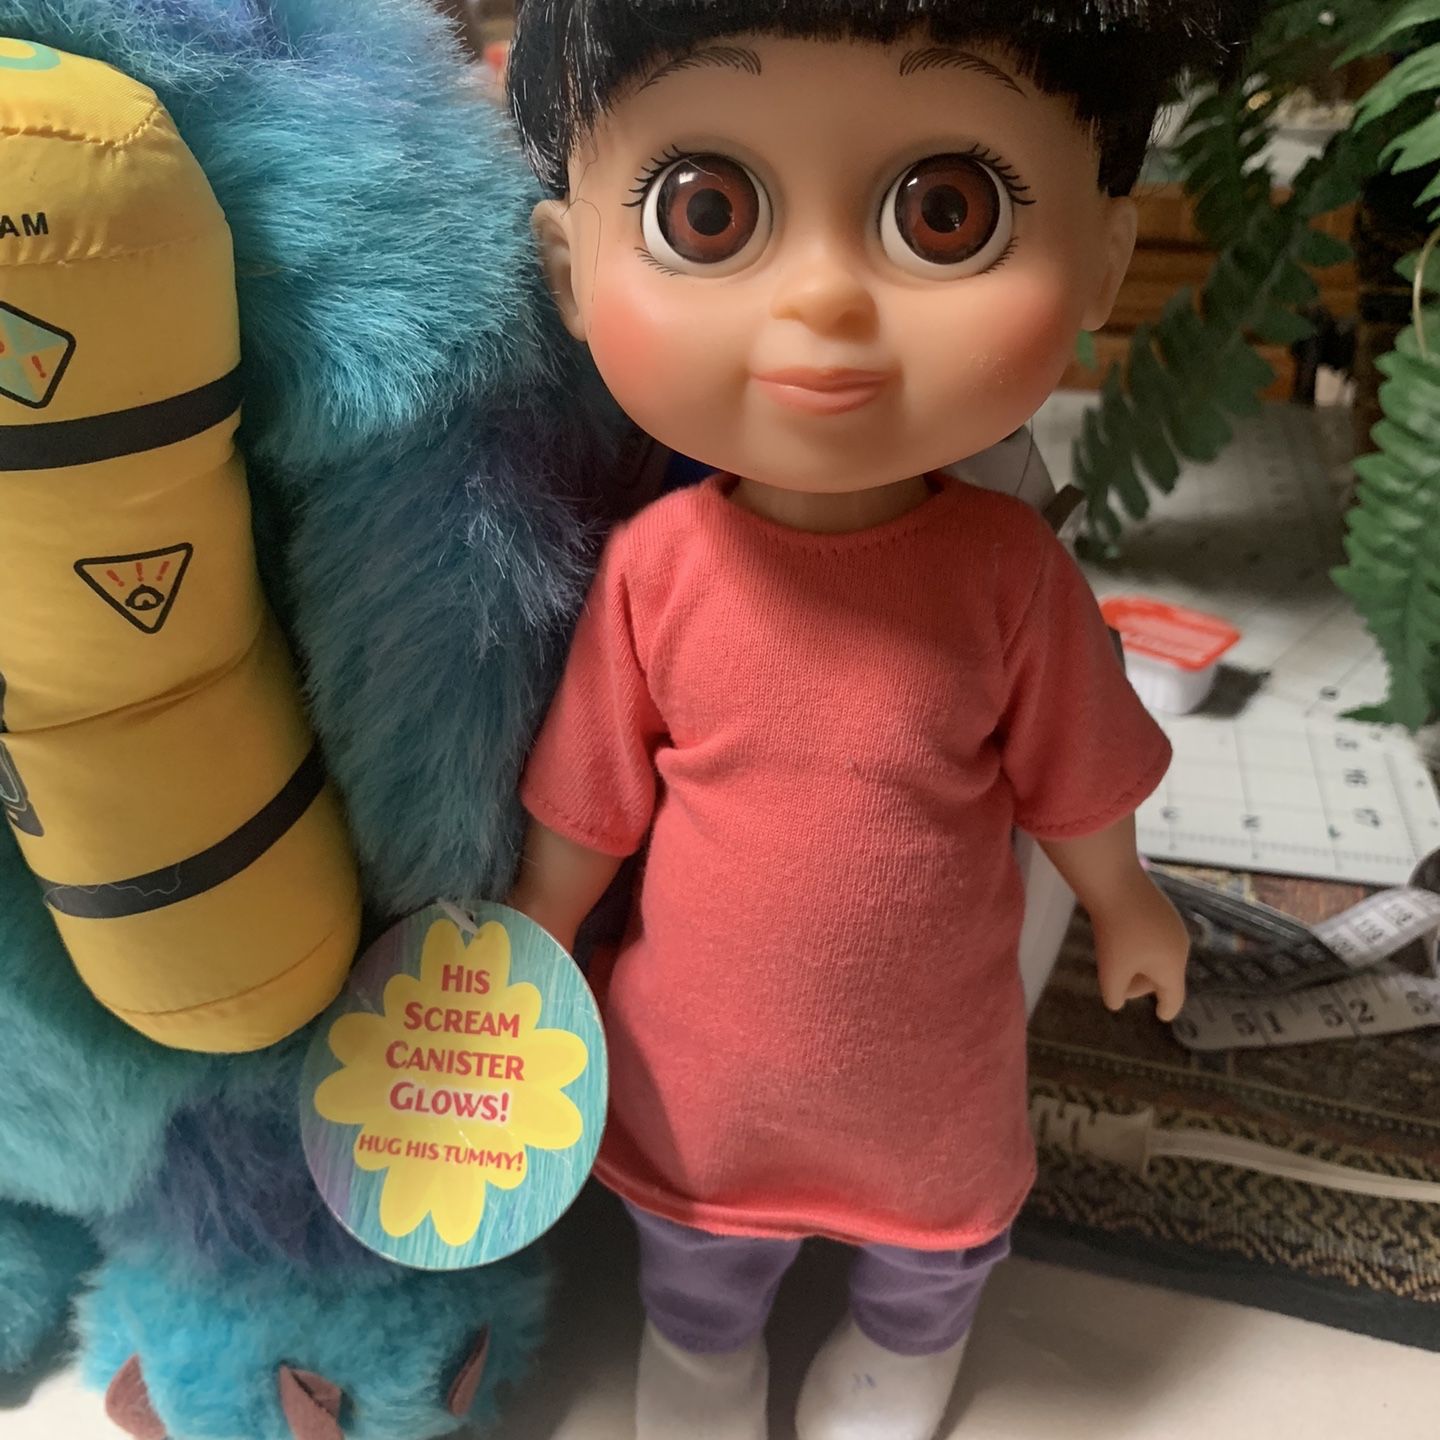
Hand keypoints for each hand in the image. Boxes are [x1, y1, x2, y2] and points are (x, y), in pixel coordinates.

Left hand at [1091, 876, 1189, 1022]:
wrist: (1116, 882)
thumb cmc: (1115, 933)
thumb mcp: (1111, 972)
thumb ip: (1114, 994)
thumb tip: (1116, 1002)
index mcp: (1173, 966)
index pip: (1174, 996)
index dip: (1166, 1008)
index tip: (1163, 1016)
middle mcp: (1180, 946)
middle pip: (1162, 976)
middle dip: (1140, 983)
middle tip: (1115, 982)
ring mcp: (1173, 925)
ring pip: (1157, 955)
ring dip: (1138, 963)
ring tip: (1114, 956)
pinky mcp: (1162, 908)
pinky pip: (1153, 936)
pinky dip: (1138, 944)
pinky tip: (1120, 934)